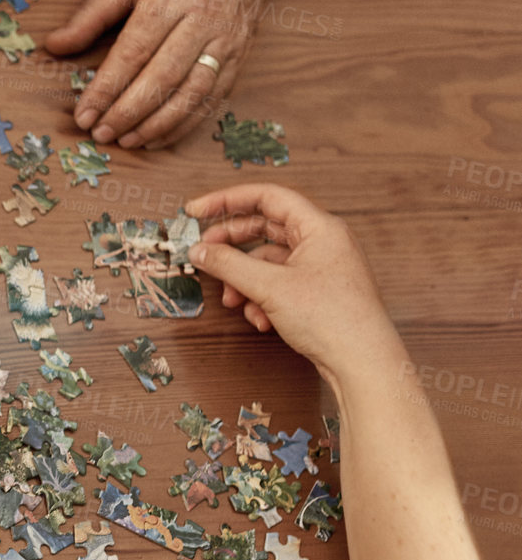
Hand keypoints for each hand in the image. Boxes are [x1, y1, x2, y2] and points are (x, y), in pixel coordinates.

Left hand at [47, 0, 278, 149]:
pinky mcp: (240, 54)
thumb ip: (91, 14)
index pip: (133, 51)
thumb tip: (54, 46)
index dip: (106, 88)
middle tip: (101, 133)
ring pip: (192, 92)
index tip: (83, 115)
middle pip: (163, 76)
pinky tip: (157, 137)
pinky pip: (213, 98)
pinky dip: (184, 123)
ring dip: (157, 124)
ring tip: (126, 141)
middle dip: (129, 112)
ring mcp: (226, 39)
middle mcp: (202, 18)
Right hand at [185, 182, 397, 384]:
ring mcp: (320, 267)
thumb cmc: (334, 319)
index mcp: (319, 227)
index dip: (227, 200)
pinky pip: (278, 284)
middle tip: (204, 255)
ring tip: (232, 301)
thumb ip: (228, 264)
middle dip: (231, 247)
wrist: (362, 362)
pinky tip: (259, 318)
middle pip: (263, 229)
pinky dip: (261, 298)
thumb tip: (200, 250)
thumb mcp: (270, 287)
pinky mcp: (316, 291)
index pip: (266, 197)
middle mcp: (322, 242)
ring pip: (267, 262)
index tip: (197, 211)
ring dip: (243, 280)